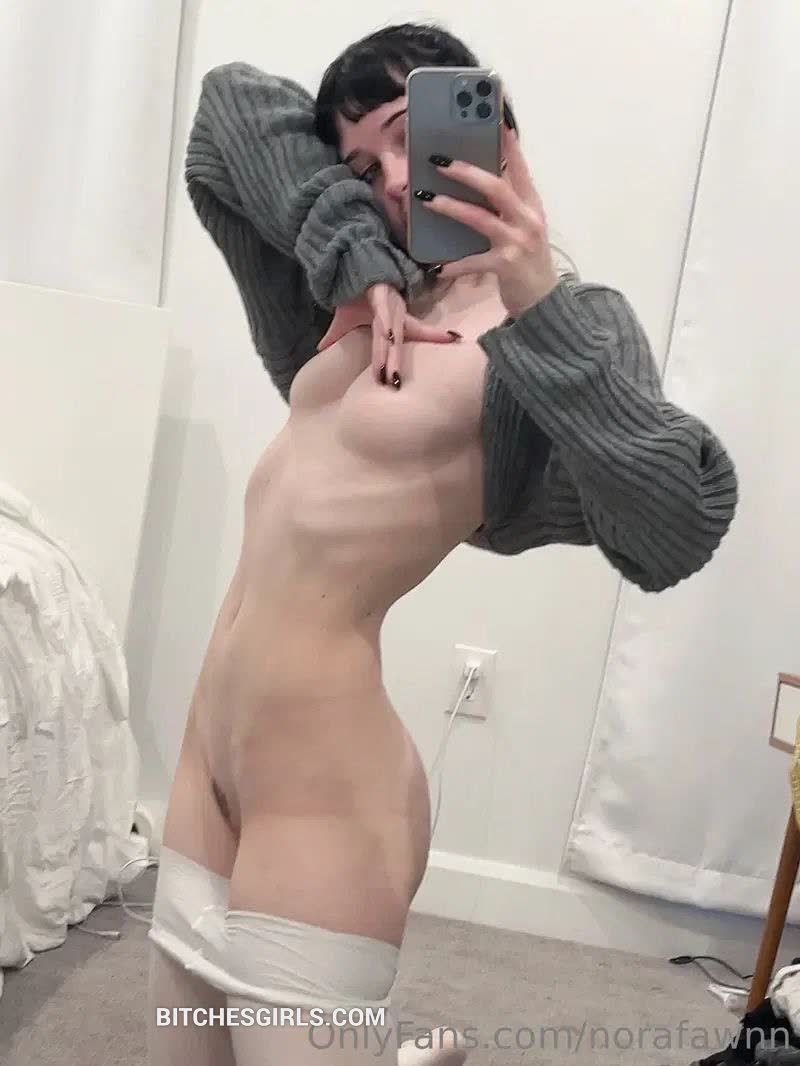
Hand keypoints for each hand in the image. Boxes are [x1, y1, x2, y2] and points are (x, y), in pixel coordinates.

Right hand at [317, 283, 459, 386]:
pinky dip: (387, 324)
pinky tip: (388, 337)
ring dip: (390, 354)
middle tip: (394, 386)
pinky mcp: (381, 294)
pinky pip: (384, 313)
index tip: (395, 385)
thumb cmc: (354, 292)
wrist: (351, 262)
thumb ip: (336, 336)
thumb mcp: (344, 318)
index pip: (398, 346)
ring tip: (390, 374)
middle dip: (395, 366)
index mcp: (390, 323)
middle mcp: (394, 315)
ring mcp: (390, 305)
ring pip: (391, 334)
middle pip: (396, 345)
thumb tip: (320, 350)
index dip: (398, 362)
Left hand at [417, 126, 559, 317]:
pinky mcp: (506, 266)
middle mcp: (527, 219)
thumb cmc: (527, 259)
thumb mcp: (522, 226)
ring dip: (450, 207)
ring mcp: (517, 242)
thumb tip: (474, 181)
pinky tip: (438, 266)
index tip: (494, 117)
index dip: (507, 143)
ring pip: (480, 219)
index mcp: (531, 205)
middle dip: (466, 172)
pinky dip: (455, 264)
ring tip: (426, 199)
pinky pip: (474, 262)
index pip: (520, 166)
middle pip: (496, 187)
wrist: (544, 300)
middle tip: (439, 161)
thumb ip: (505, 206)